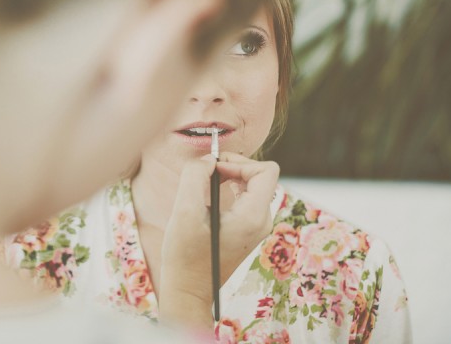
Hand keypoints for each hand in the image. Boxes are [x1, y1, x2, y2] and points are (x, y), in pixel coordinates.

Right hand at [159, 152, 278, 326]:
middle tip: (204, 174)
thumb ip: (195, 177)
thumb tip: (208, 159)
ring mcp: (256, 227)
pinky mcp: (247, 231)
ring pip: (251, 186)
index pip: (266, 171)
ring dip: (228, 179)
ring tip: (203, 187)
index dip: (239, 161)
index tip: (214, 169)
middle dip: (232, 167)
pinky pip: (244, 199)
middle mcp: (262, 221)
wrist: (188, 290)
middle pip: (259, 176)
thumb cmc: (185, 256)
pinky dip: (227, 191)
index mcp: (253, 216)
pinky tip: (207, 201)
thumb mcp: (184, 211)